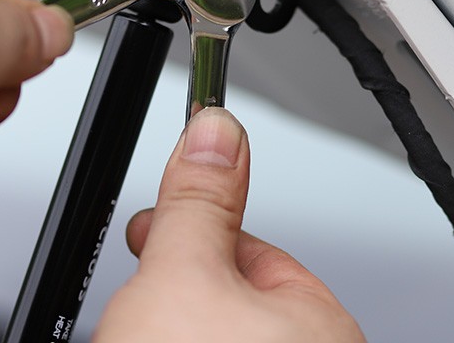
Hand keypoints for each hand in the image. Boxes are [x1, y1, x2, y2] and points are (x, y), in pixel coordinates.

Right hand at [95, 108, 366, 341]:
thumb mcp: (184, 281)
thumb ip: (198, 204)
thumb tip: (216, 132)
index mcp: (319, 325)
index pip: (252, 249)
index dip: (193, 235)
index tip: (152, 231)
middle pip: (219, 300)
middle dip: (171, 297)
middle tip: (135, 314)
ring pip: (201, 334)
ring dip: (162, 331)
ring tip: (134, 337)